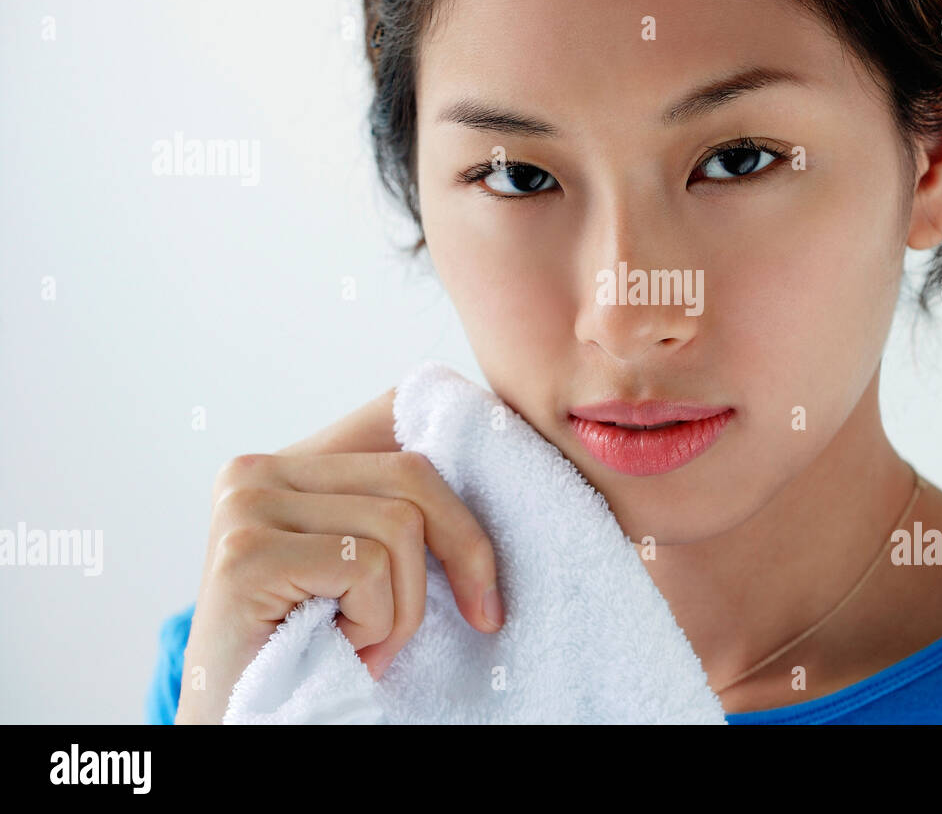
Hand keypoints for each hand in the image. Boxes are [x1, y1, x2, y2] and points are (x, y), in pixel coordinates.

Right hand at [174, 389, 502, 722]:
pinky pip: (368, 568)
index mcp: (289, 463)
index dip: (460, 468)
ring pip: (400, 525)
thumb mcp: (365, 566)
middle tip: (451, 619)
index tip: (488, 538)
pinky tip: (335, 648)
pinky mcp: (246, 554)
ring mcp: (246, 506)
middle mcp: (257, 470)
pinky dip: (374, 625)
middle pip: (415, 474)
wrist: (244, 731)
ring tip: (359, 643)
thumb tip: (495, 452)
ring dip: (402, 609)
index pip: (396, 413)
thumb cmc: (314, 653)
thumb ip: (399, 508)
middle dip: (454, 555)